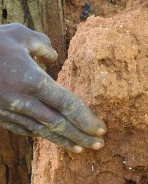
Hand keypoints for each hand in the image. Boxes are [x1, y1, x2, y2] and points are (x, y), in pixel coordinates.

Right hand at [0, 23, 105, 152]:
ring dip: (65, 142)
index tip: (101, 128)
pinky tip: (55, 140)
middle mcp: (23, 101)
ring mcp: (11, 112)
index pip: (67, 104)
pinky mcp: (2, 117)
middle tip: (100, 145)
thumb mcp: (18, 34)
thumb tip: (54, 58)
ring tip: (83, 149)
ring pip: (44, 132)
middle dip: (82, 136)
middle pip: (60, 124)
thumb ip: (41, 45)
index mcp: (32, 80)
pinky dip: (44, 137)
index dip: (86, 118)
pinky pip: (27, 130)